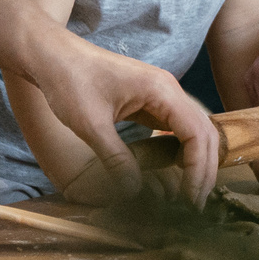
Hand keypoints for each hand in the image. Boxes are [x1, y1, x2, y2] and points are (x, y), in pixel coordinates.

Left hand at [21, 31, 220, 199]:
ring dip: (197, 160)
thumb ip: (115, 158)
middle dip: (205, 169)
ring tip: (191, 191)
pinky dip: (184, 150)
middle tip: (196, 203)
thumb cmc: (69, 82)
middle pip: (205, 132)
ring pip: (196, 130)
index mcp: (162, 91)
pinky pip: (178, 127)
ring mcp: (162, 94)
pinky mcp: (152, 100)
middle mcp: (169, 90)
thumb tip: (135, 191)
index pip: (197, 134)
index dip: (198, 170)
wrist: (53, 55)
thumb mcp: (90, 125)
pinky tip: (176, 170)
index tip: (191, 199)